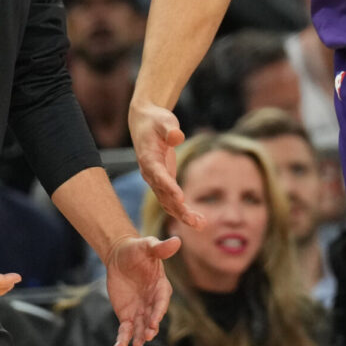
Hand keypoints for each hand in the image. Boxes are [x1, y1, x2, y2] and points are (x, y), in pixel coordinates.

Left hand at [103, 233, 179, 345]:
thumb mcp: (147, 246)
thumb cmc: (137, 250)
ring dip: (140, 337)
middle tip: (147, 336)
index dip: (158, 311)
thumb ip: (160, 248)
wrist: (120, 256)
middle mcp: (152, 301)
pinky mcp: (127, 316)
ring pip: (141, 328)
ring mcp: (141, 310)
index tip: (154, 321)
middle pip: (153, 317)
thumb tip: (177, 240)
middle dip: (151, 328)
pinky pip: (126, 331)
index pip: (161, 301)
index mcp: (161, 286)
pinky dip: (122, 340)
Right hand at [128, 101, 197, 227]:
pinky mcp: (163, 182)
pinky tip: (198, 219)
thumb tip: (178, 136)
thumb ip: (170, 130)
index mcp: (148, 159)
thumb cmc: (156, 121)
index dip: (168, 186)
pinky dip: (183, 210)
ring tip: (201, 224)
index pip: (158, 175)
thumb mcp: (163, 121)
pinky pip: (172, 200)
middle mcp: (150, 174)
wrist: (144, 123)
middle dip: (179, 208)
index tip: (180, 197)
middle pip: (163, 195)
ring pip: (168, 202)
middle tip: (194, 220)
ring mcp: (156, 180)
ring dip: (183, 214)